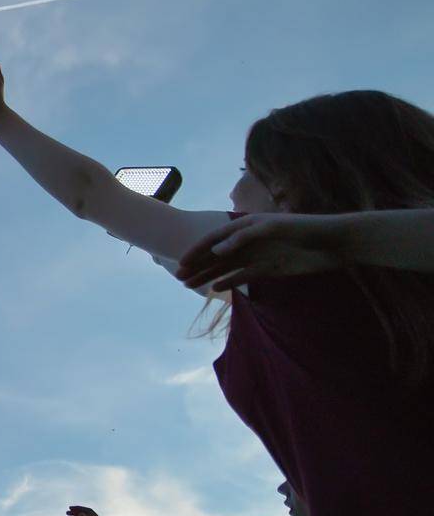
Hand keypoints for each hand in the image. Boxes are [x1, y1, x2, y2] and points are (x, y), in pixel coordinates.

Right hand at [175, 213, 346, 291]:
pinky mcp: (270, 269)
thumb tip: (216, 252)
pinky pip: (244, 276)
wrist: (334, 243)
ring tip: (190, 286)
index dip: (197, 250)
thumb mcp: (272, 228)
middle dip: (197, 265)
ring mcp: (258, 256)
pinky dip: (229, 282)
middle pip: (217, 255)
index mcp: (246, 226)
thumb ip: (243, 237)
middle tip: (179, 278)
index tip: (182, 262)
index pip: (215, 239)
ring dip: (208, 275)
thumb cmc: (304, 229)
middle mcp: (249, 241)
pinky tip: (216, 289)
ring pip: (226, 267)